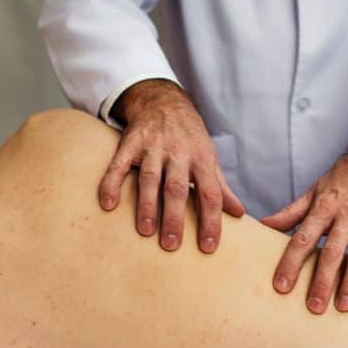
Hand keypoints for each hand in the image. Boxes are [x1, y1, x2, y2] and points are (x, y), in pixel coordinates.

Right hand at [100, 79, 244, 252]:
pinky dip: (111, 183)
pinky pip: (119, 164)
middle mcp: (178, 153)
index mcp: (202, 159)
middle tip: (171, 245)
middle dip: (174, 217)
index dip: (211, 221)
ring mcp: (153, 147)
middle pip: (177, 188)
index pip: (210, 194)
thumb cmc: (189, 137)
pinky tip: (108, 203)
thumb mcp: (209, 158)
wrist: (163, 100)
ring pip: (150, 177)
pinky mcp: (130, 143)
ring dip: (147, 205)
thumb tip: (239, 214)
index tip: (207, 247)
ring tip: (145, 231)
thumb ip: (221, 187)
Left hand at [261, 141, 347, 312]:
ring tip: (343, 307)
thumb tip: (263, 225)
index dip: (291, 263)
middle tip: (314, 307)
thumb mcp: (316, 191)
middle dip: (322, 281)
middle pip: (331, 252)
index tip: (282, 286)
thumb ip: (291, 212)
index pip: (303, 239)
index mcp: (324, 206)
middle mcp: (347, 213)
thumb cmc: (345, 179)